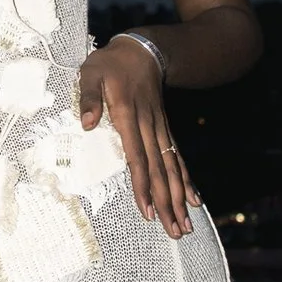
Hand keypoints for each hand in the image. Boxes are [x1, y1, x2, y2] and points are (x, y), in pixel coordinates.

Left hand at [76, 37, 192, 238]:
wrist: (143, 50)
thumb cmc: (110, 63)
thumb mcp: (91, 72)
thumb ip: (89, 97)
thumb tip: (87, 123)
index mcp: (128, 117)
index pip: (136, 158)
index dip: (142, 186)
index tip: (148, 211)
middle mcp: (148, 128)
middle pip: (159, 171)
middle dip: (167, 203)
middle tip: (175, 231)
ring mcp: (159, 130)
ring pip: (171, 168)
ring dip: (179, 197)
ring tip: (185, 224)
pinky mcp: (164, 130)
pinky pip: (176, 158)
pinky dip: (186, 179)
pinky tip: (194, 199)